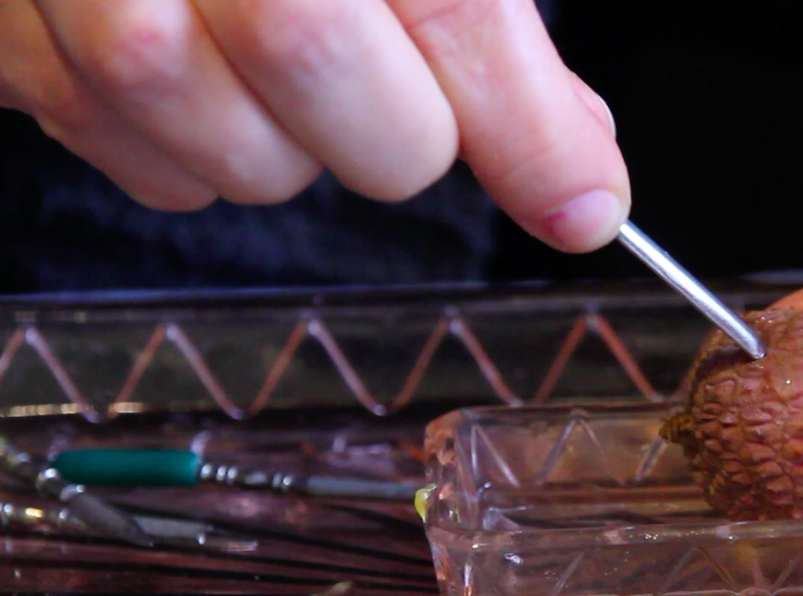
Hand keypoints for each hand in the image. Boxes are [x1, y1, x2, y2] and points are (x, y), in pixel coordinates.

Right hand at [0, 0, 627, 252]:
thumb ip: (480, 28)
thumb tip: (576, 175)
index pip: (450, 6)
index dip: (524, 123)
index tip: (582, 205)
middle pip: (333, 85)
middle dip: (397, 133)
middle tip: (390, 92)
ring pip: (242, 164)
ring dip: (291, 148)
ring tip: (262, 62)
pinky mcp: (15, 55)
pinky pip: (157, 176)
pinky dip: (204, 154)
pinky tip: (196, 76)